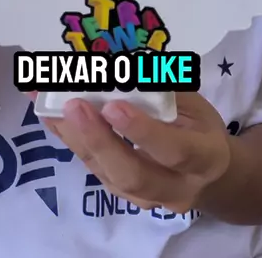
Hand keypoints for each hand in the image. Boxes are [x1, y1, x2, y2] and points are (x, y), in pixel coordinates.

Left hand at [36, 92, 231, 212]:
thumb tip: (126, 63)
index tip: (113, 106)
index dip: (143, 131)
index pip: (174, 150)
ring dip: (76, 140)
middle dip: (99, 140)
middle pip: (132, 174)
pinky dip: (71, 142)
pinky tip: (51, 117)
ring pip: (107, 175)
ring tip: (51, 107)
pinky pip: (95, 171)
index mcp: (204, 158)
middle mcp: (176, 187)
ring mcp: (147, 199)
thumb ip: (166, 90)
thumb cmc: (201, 129)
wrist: (210, 178)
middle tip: (74, 106)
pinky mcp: (123, 196)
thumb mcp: (197, 105)